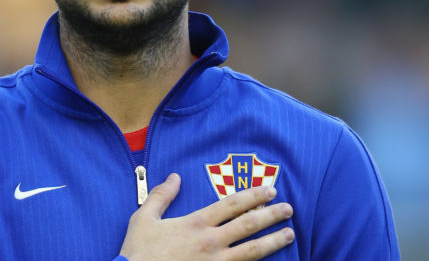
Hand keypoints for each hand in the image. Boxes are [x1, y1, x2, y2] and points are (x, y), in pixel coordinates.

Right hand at [119, 173, 293, 260]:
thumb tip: (174, 176)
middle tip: (288, 209)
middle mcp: (210, 242)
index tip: (269, 190)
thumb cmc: (138, 252)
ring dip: (273, 241)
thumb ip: (161, 195)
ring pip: (252, 251)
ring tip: (289, 234)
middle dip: (271, 215)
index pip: (231, 204)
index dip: (253, 196)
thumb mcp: (143, 218)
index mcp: (196, 223)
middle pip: (248, 225)